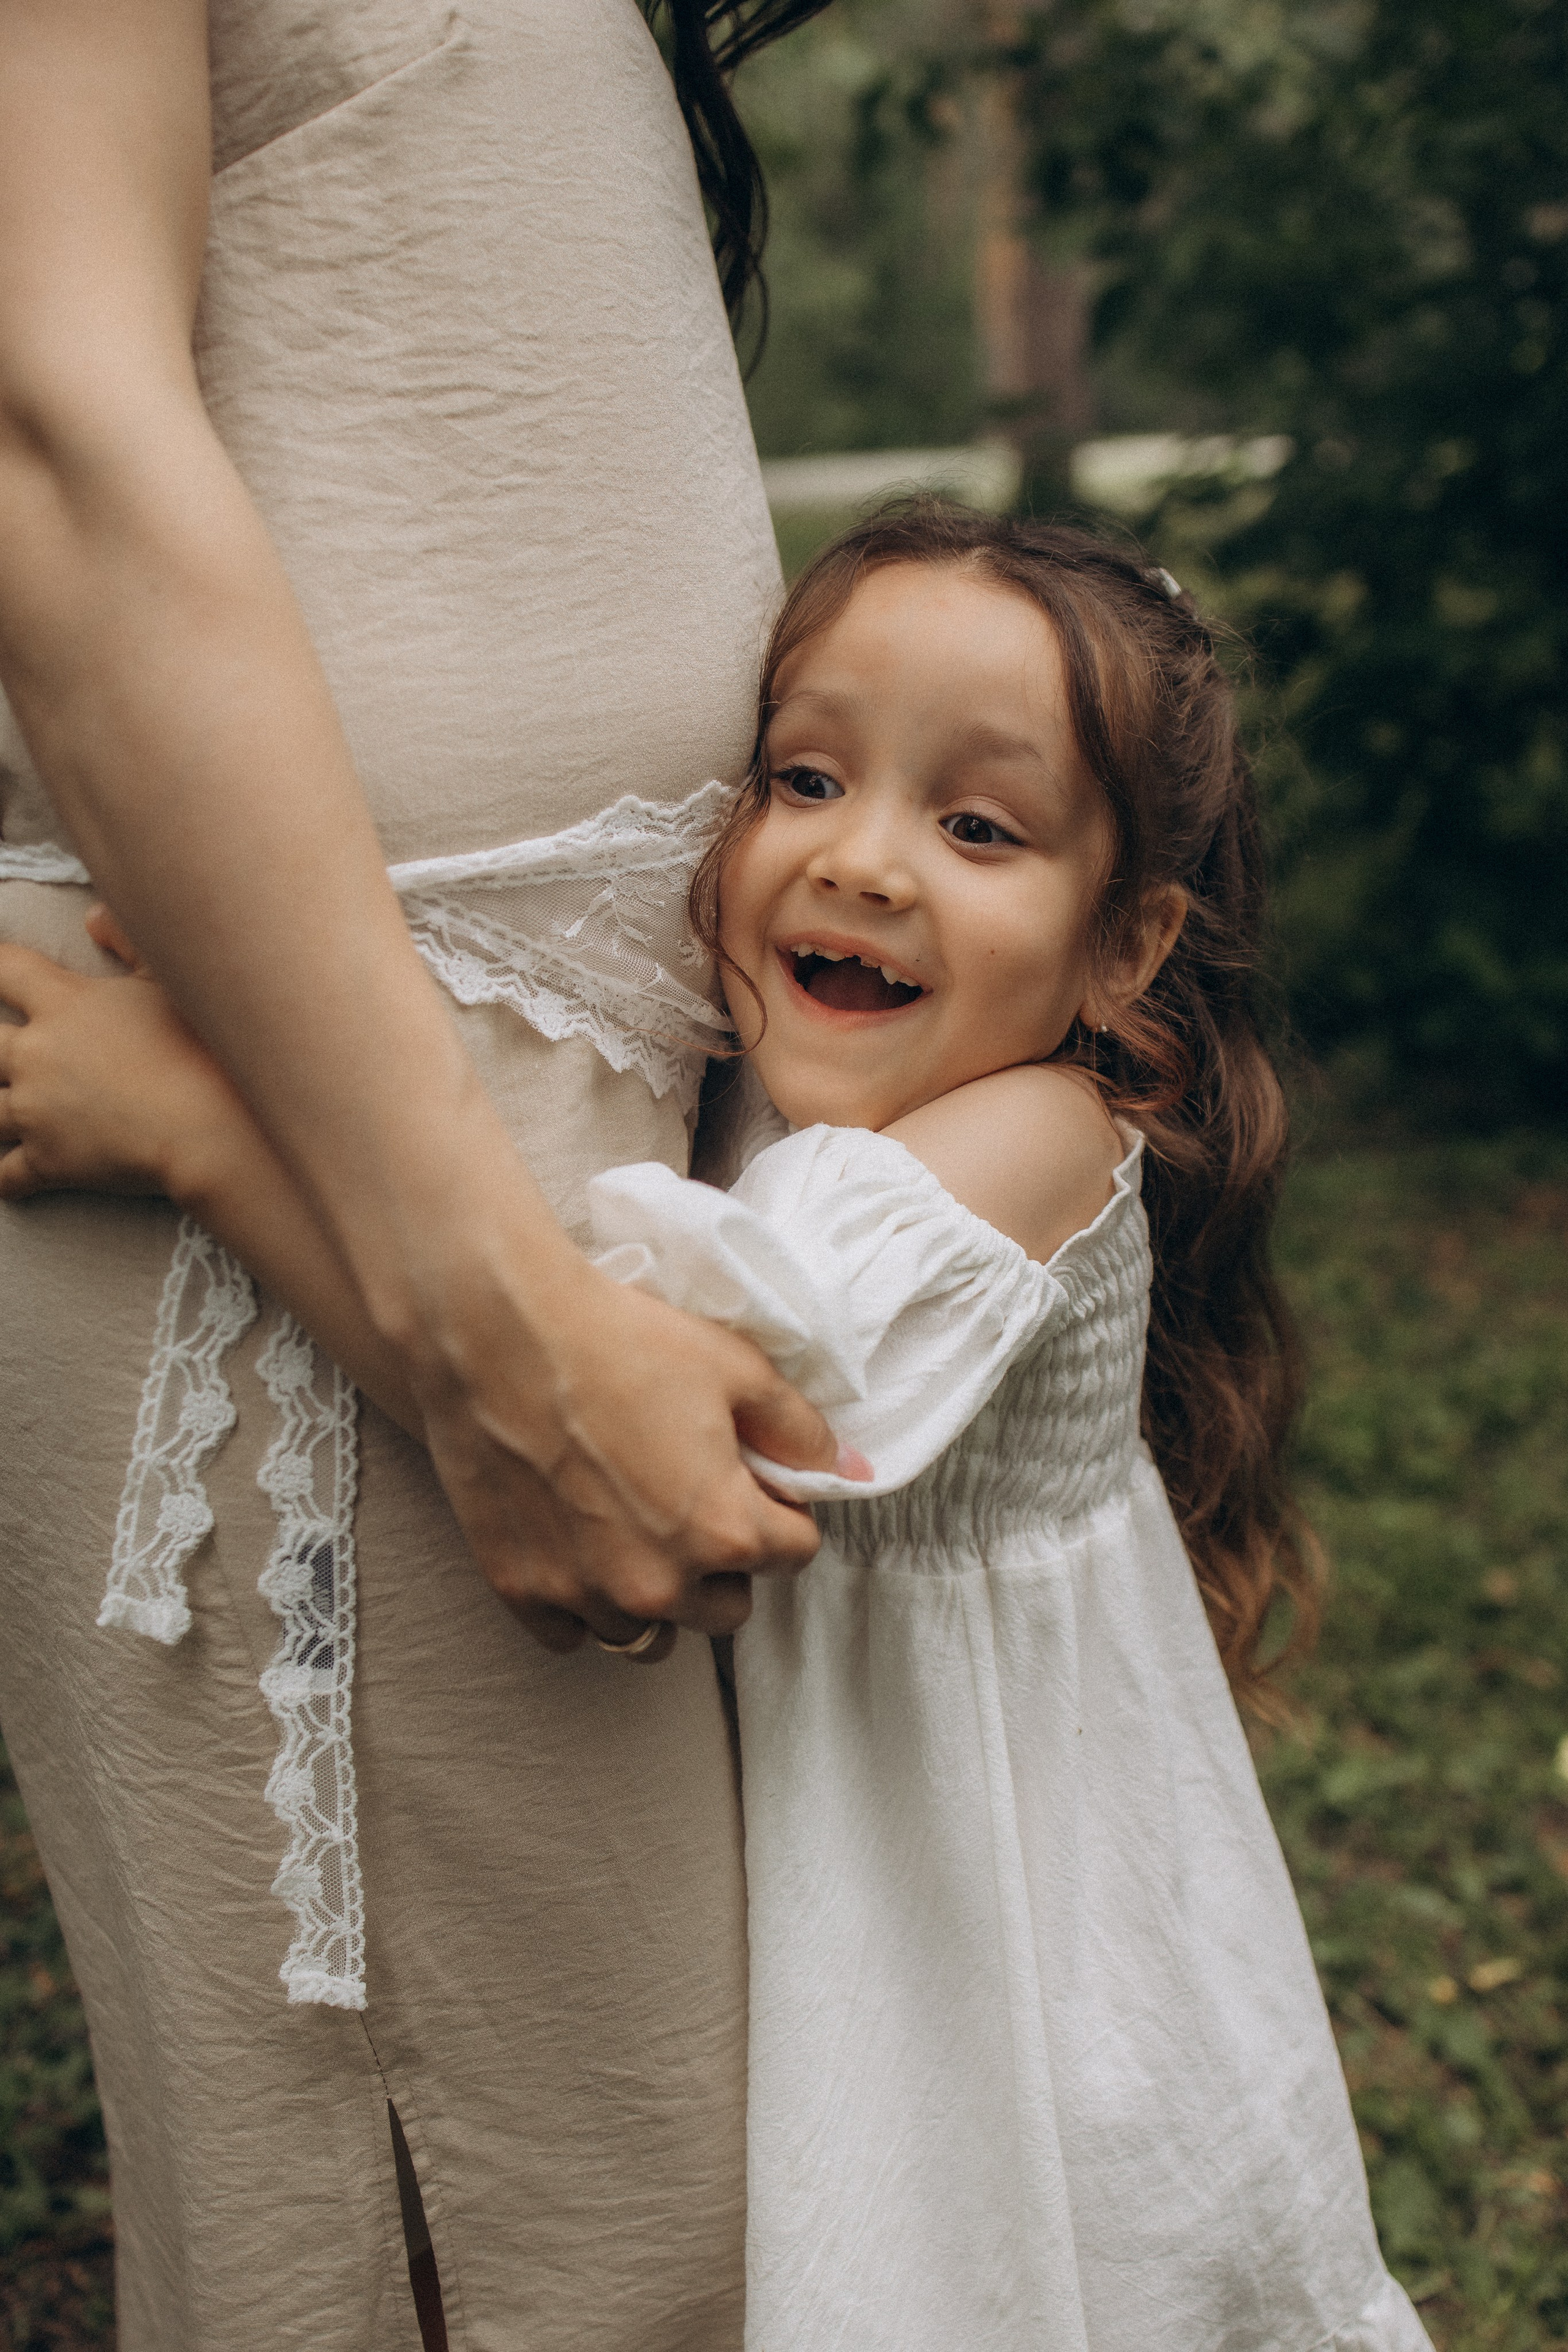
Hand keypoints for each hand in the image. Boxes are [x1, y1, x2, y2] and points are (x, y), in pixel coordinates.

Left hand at [0, 908, 245, 1200]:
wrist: (213, 1128)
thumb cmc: (202, 1051)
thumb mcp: (170, 982)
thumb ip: (129, 940)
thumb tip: (92, 919)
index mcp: (65, 1003)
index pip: (2, 968)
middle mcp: (38, 1053)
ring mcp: (37, 1110)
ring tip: (1, 1109)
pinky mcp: (49, 1161)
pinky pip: (2, 1175)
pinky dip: (1, 1178)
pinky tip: (3, 1177)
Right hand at [404, 1249, 858, 1661]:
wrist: (495, 1335)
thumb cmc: (618, 1342)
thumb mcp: (734, 1368)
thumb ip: (800, 1431)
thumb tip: (848, 1470)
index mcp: (723, 1530)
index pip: (795, 1554)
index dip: (781, 1512)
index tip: (752, 1482)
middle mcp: (658, 1583)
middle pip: (728, 1608)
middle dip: (725, 1563)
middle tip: (691, 1501)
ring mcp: (586, 1595)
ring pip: (652, 1633)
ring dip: (656, 1592)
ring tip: (634, 1528)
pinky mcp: (523, 1592)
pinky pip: (575, 1634)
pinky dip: (585, 1603)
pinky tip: (580, 1547)